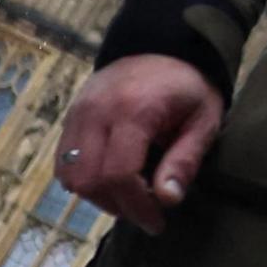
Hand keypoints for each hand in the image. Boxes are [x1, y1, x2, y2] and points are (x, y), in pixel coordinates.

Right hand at [57, 53, 226, 233]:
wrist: (161, 44)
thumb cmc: (189, 85)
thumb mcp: (203, 119)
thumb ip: (185, 160)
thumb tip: (167, 200)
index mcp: (133, 110)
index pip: (119, 174)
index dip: (136, 206)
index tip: (156, 222)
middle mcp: (96, 111)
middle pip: (89, 180)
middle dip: (117, 205)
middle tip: (144, 211)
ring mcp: (78, 112)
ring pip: (70, 175)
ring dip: (98, 195)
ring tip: (129, 195)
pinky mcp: (70, 115)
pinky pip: (63, 161)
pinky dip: (83, 179)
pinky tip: (111, 178)